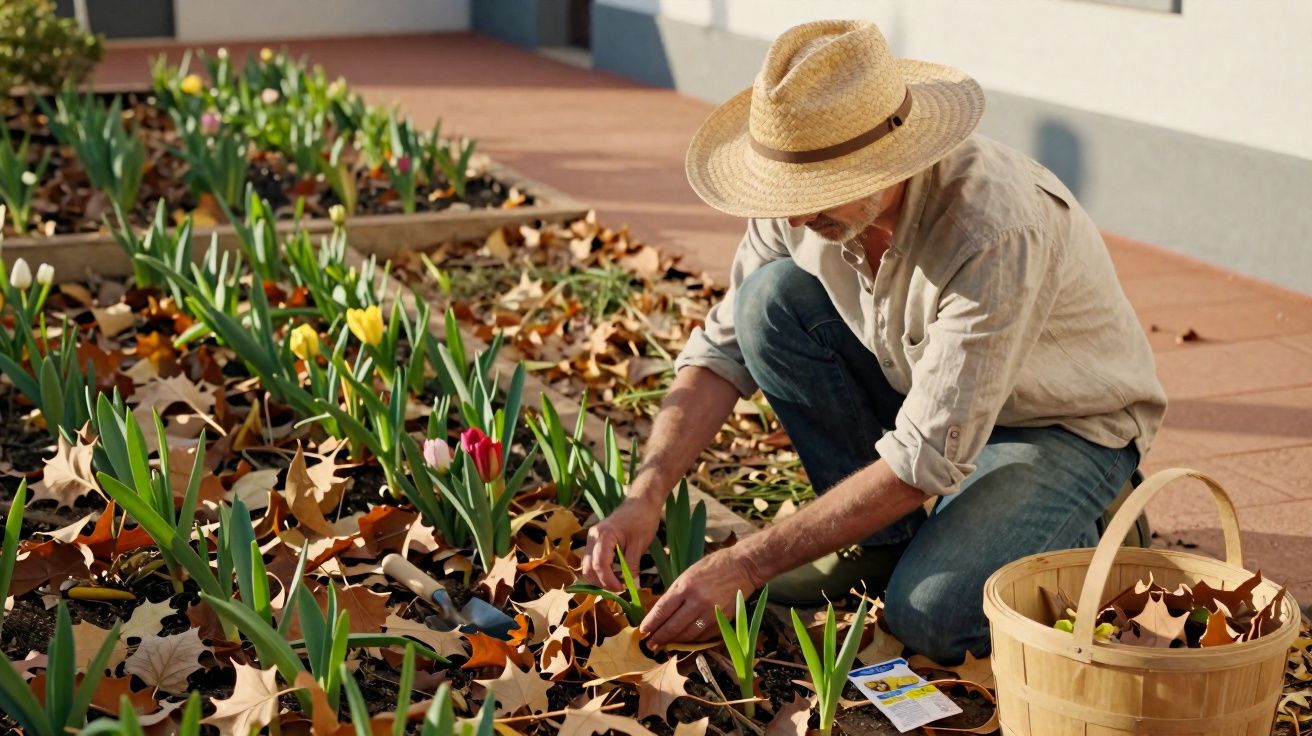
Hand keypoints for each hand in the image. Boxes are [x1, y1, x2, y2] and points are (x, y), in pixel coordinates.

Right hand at [581, 496, 662, 590]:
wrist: (641, 503)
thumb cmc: (642, 520)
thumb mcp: (639, 545)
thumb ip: (631, 566)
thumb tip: (629, 585)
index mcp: (603, 536)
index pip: (599, 565)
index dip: (609, 581)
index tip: (622, 589)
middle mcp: (592, 537)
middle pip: (589, 568)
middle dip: (602, 582)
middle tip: (620, 589)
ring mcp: (592, 539)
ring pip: (588, 566)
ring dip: (600, 578)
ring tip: (618, 582)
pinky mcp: (595, 541)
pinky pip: (592, 560)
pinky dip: (601, 571)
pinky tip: (615, 574)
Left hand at [639, 548, 758, 646]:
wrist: (742, 567)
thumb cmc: (712, 567)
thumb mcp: (688, 574)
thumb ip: (675, 594)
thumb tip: (661, 613)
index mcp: (685, 586)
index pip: (662, 610)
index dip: (651, 623)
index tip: (643, 631)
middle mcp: (697, 601)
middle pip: (673, 626)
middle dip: (659, 637)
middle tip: (650, 645)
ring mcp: (710, 613)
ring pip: (687, 635)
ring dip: (674, 642)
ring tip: (665, 645)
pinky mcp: (722, 620)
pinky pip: (703, 636)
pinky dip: (692, 640)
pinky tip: (685, 641)